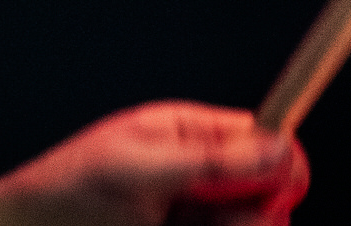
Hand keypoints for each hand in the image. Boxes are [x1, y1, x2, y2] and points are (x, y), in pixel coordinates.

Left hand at [0, 101, 308, 225]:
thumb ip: (211, 162)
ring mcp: (197, 214)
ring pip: (252, 225)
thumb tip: (281, 147)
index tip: (278, 193)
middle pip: (270, 194)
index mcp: (187, 133)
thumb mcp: (140, 171)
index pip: (263, 139)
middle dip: (252, 215)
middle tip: (198, 219)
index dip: (282, 165)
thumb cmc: (68, 194)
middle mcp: (201, 175)